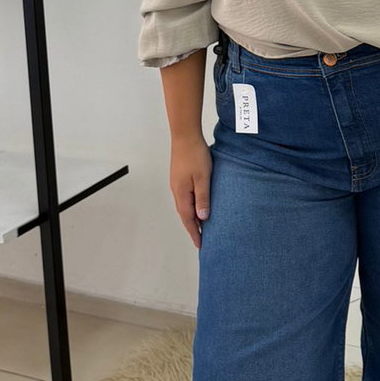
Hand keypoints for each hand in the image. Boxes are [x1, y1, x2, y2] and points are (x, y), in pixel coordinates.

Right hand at [170, 135, 211, 249]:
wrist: (185, 136)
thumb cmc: (195, 155)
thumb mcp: (203, 178)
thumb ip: (203, 198)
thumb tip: (202, 218)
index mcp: (182, 193)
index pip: (188, 219)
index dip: (194, 233)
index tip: (200, 244)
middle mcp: (176, 191)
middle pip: (184, 214)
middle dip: (192, 228)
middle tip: (201, 239)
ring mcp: (176, 184)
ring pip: (184, 206)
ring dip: (191, 217)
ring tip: (200, 226)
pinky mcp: (179, 177)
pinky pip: (184, 197)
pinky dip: (190, 206)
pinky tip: (197, 205)